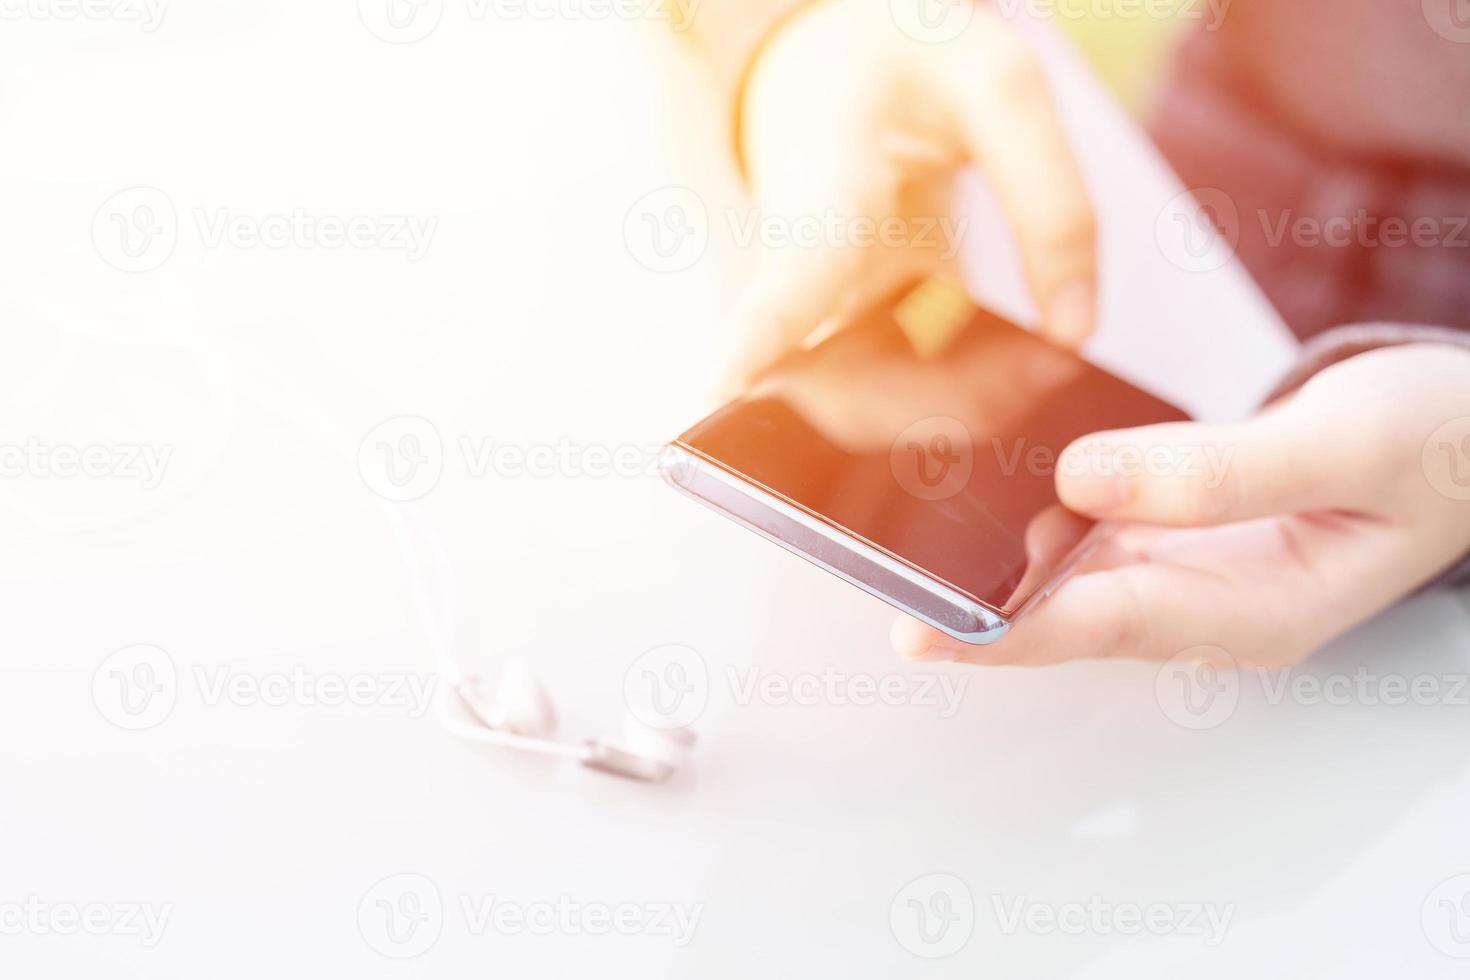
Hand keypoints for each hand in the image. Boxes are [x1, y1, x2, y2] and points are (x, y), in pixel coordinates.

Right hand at [725, 0, 1095, 389]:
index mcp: (827, 188)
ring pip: (866, 408)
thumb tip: (1074, 331)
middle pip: (837, 387)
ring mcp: (823, 307)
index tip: (723, 389)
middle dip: (948, 406)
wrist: (838, 62)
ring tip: (1049, 355)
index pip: (788, 279)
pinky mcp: (849, 326)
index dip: (756, 341)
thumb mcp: (996, 88)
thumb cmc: (904, 63)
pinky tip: (1023, 355)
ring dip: (962, 408)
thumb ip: (1051, 203)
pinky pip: (895, 393)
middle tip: (1053, 360)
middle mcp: (805, 267)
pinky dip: (965, 393)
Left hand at [893, 343, 1469, 666]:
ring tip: (898, 524)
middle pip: (1064, 613)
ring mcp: (1186, 571)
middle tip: (871, 570)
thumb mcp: (1342, 448)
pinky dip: (1035, 511)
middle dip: (969, 602)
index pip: (1103, 627)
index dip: (1005, 632)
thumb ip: (1219, 471)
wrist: (1466, 439)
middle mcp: (1203, 605)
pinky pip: (1087, 530)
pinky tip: (982, 481)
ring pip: (1066, 573)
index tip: (918, 628)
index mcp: (1251, 612)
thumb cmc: (1429, 447)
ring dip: (990, 557)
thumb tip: (1083, 478)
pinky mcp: (1174, 531)